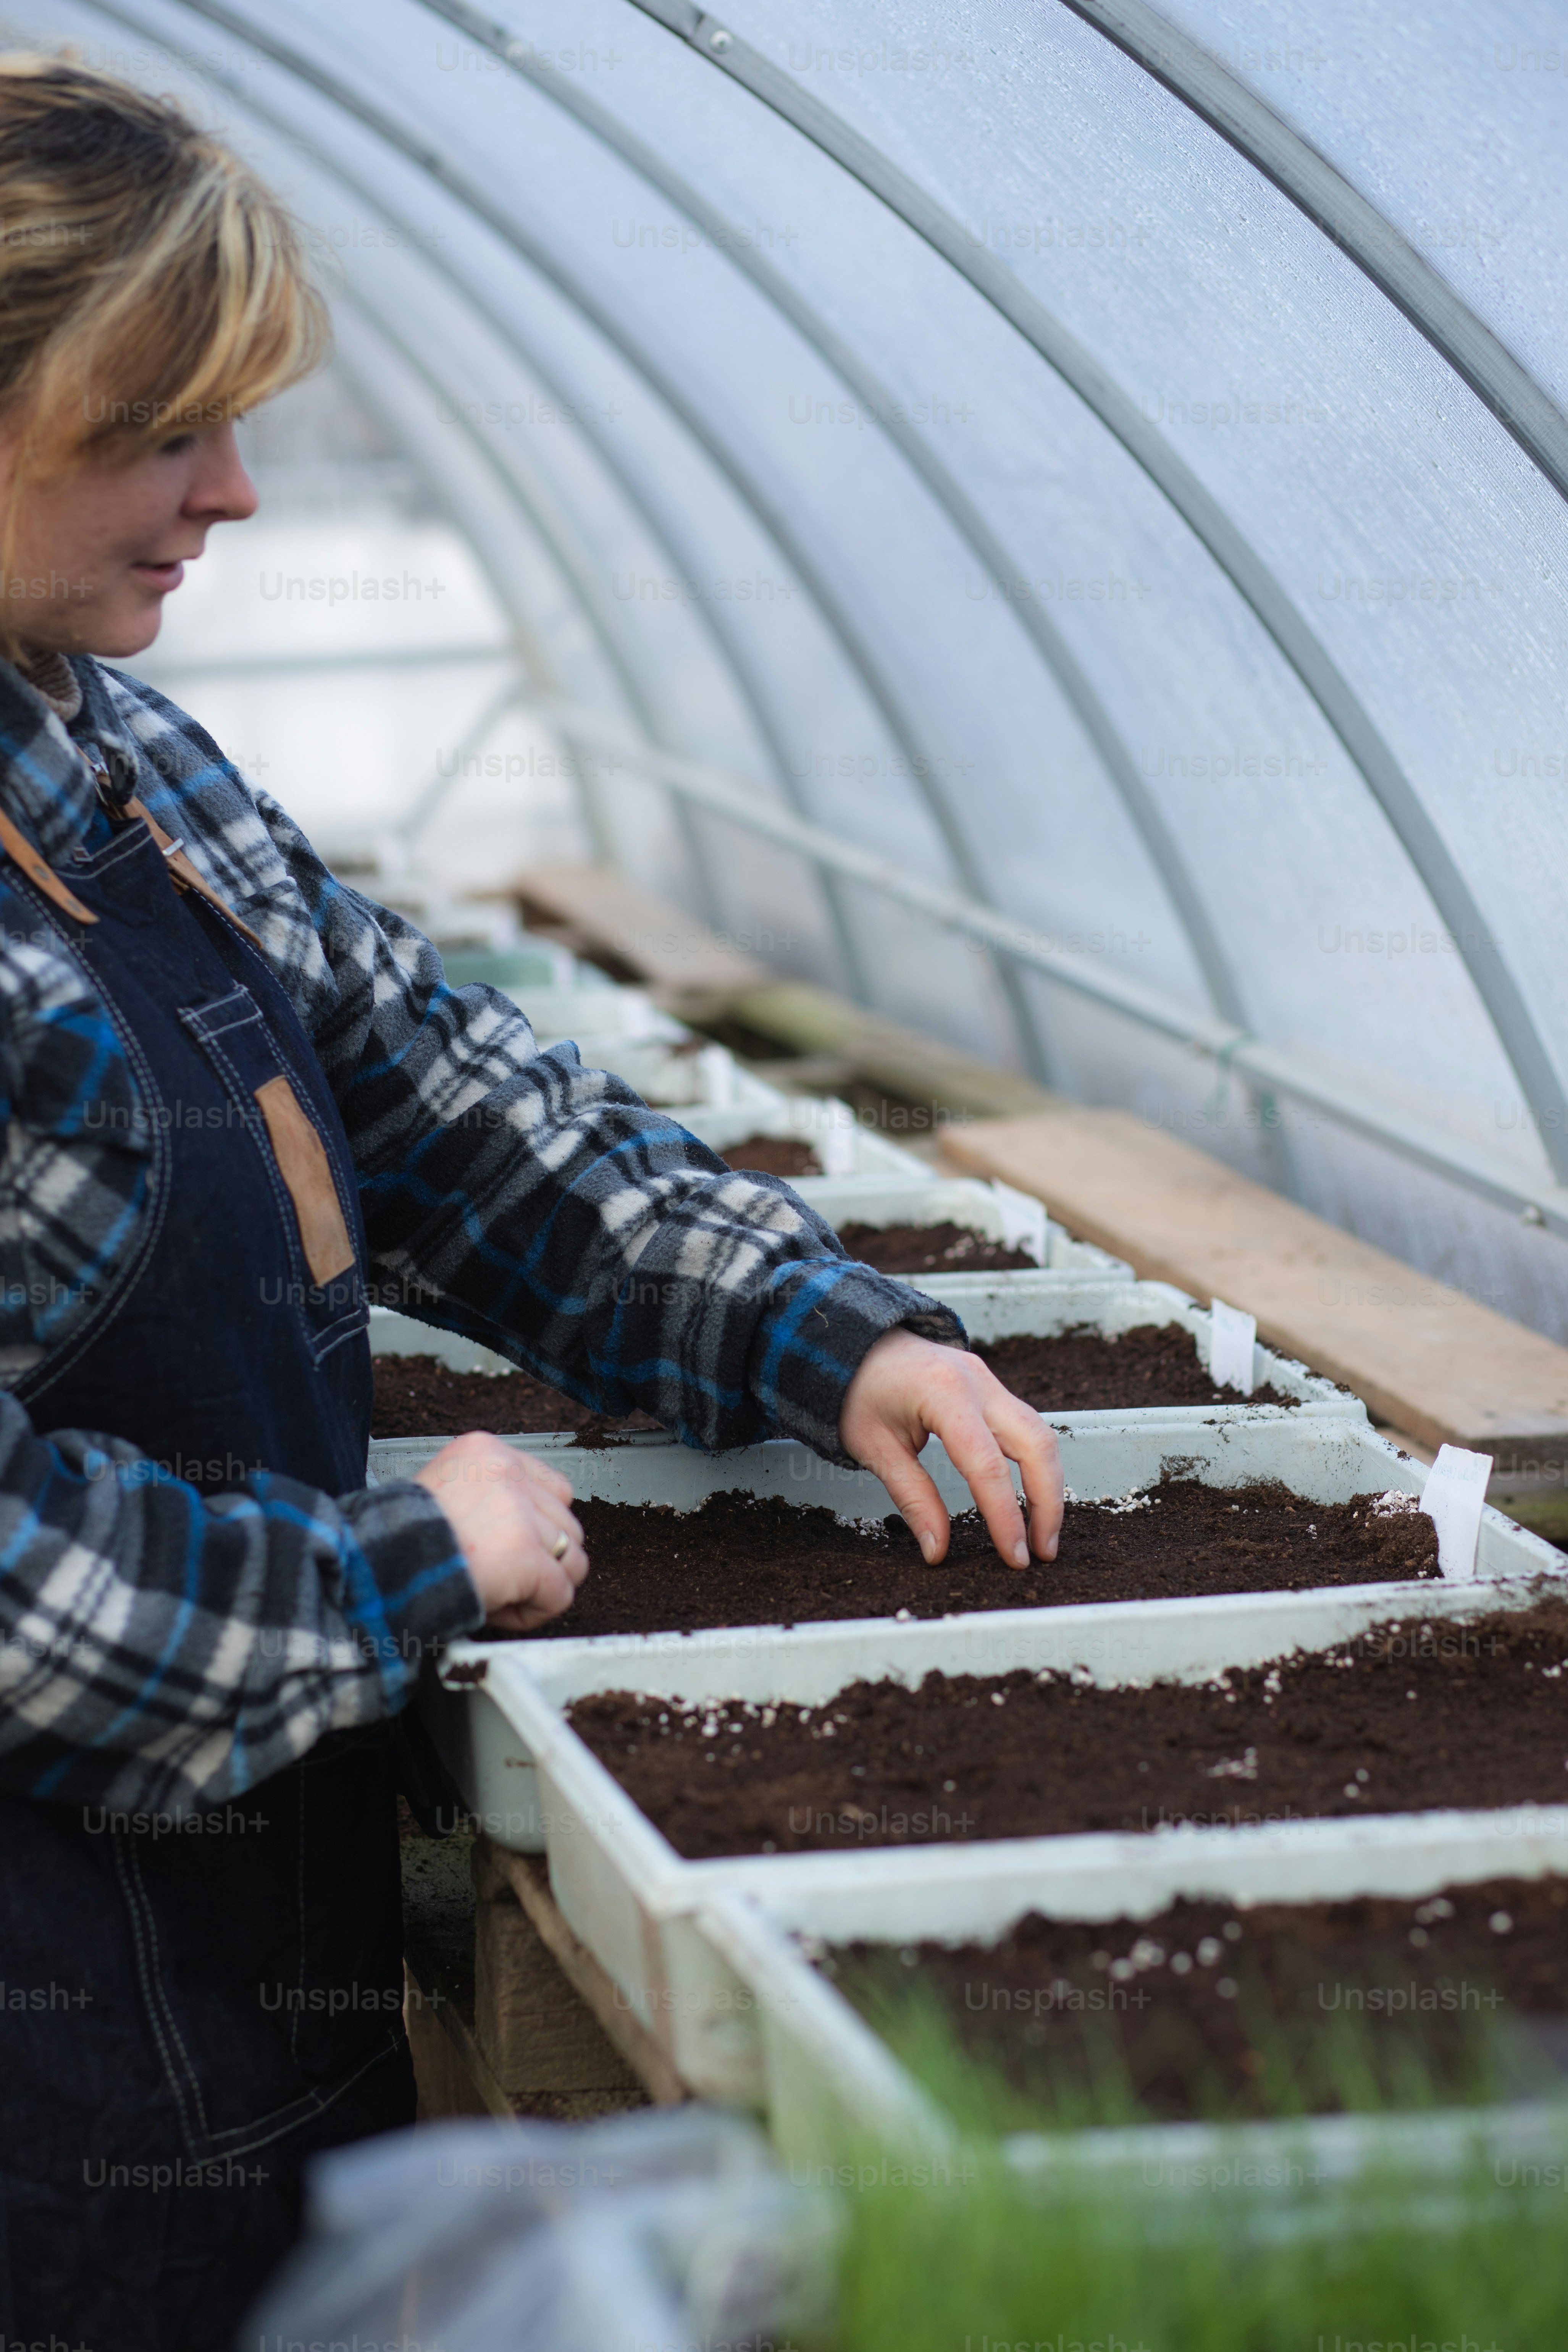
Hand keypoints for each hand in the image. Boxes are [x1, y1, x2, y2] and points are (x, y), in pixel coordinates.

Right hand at [414, 1431, 586, 1630]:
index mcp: (485, 1451)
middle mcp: (507, 1473)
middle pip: (566, 1524)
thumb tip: (534, 1528)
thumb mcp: (443, 1491)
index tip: (510, 1547)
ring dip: (541, 1585)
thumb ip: (489, 1498)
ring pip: (571, 1558)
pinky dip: (536, 1611)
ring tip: (498, 1592)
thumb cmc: (400, 1541)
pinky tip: (500, 1608)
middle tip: (499, 1576)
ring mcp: (519, 1513)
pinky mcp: (524, 1555)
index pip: (553, 1487)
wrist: (374, 1568)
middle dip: (540, 1559)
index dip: (537, 1526)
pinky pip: (561, 1593)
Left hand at [838, 1329, 1062, 1568]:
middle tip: (1042, 1553)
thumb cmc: (857, 1392)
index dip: (1006, 1517)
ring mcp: (989, 1381)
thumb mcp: (875, 1449)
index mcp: (944, 1395)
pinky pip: (1026, 1426)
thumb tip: (937, 1551)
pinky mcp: (991, 1387)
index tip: (1015, 1557)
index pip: (988, 1466)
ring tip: (1041, 1533)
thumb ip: (913, 1499)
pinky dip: (1035, 1464)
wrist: (855, 1343)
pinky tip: (1030, 1497)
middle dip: (1047, 1503)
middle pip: (1036, 1445)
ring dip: (1048, 1485)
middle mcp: (978, 1383)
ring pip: (1040, 1434)